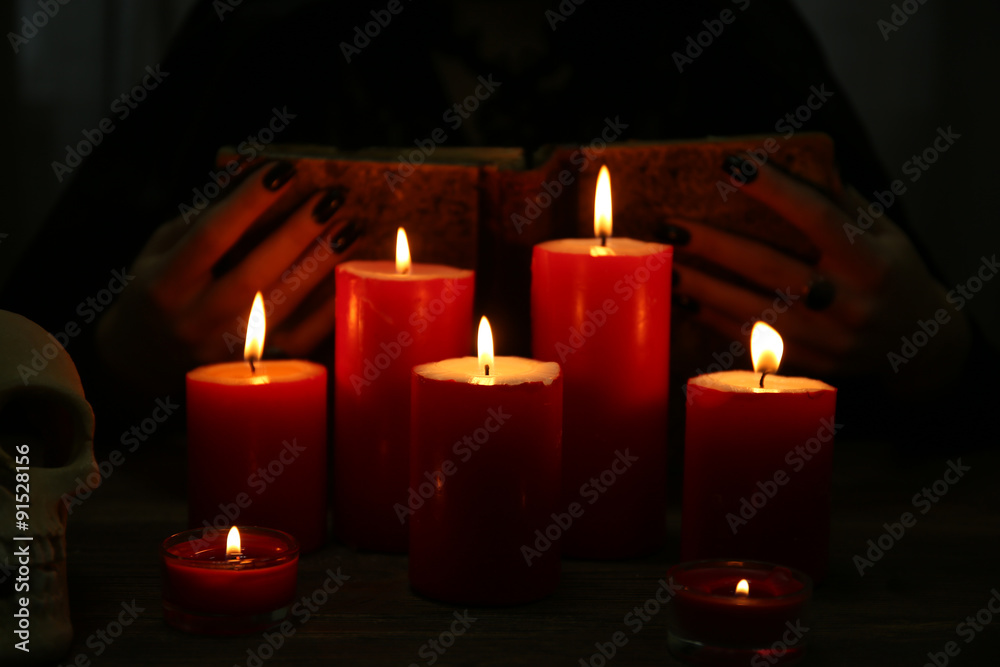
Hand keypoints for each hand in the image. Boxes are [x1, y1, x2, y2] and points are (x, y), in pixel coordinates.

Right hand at [96, 161, 362, 390]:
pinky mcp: (259, 373)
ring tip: (350, 227)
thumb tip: (249, 170)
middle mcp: (194, 322)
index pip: (211, 236)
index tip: (283, 170)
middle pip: (253, 273)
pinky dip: (329, 305)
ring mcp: (226, 353)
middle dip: (296, 232)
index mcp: (163, 285)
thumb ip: (201, 216)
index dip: (248, 202)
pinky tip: (351, 273)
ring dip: (321, 264)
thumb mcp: (162, 251)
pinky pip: (303, 338)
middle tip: (331, 197)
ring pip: (283, 306)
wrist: (144, 363)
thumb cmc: (160, 291)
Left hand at [663, 156, 970, 394]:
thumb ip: (841, 202)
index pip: (817, 217)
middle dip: (716, 246)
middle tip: (671, 225)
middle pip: (771, 268)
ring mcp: (829, 340)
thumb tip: (790, 158)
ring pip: (752, 310)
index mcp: (873, 261)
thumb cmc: (892, 274)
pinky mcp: (810, 365)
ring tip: (667, 262)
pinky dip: (714, 319)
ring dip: (703, 287)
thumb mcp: (884, 234)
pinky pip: (752, 342)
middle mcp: (852, 303)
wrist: (917, 346)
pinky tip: (684, 298)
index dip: (774, 191)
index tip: (730, 165)